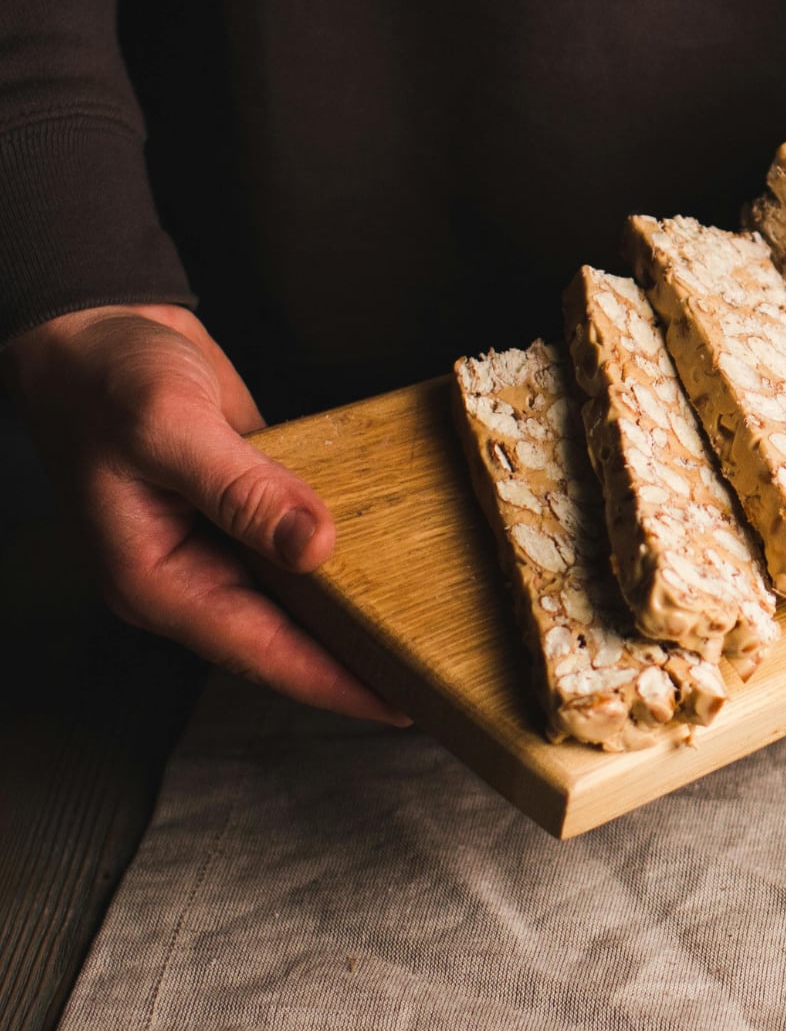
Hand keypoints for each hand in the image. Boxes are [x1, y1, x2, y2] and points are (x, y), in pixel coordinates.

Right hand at [0, 304, 406, 723]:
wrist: (96, 327)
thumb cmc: (105, 377)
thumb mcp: (169, 426)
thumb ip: (242, 489)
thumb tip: (313, 547)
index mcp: (158, 580)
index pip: (261, 652)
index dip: (335, 683)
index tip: (404, 703)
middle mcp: (193, 575)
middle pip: (289, 640)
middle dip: (361, 662)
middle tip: (444, 676)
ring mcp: (222, 546)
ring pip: (304, 599)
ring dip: (364, 612)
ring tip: (439, 632)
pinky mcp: (249, 513)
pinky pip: (306, 551)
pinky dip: (352, 558)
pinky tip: (407, 561)